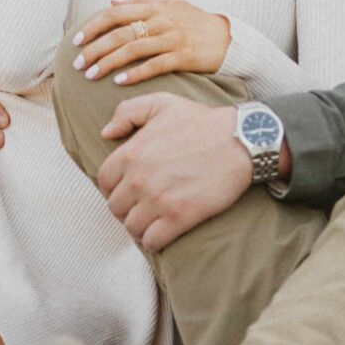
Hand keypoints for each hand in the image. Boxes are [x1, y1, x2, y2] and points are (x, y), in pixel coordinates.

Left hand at [72, 0, 230, 85]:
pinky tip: (119, 82)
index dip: (94, 26)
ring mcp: (173, 38)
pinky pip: (154, 66)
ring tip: (91, 75)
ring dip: (108, 63)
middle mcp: (162, 20)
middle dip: (95, 48)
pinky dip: (135, 73)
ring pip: (133, 50)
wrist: (227, 39)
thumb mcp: (171, 1)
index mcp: (155, 5)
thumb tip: (112, 0)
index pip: (116, 13)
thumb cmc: (194, 20)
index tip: (76, 39)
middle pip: (120, 33)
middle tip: (78, 63)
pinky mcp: (183, 57)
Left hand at [96, 94, 253, 251]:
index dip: (113, 187)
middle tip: (141, 205)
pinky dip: (153, 241)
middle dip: (126, 207)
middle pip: (116, 207)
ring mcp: (158, 200)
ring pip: (132, 227)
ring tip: (151, 220)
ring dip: (139, 226)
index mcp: (132, 153)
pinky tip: (162, 232)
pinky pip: (152, 241)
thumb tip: (105, 133)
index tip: (127, 189)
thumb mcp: (161, 103)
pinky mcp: (179, 217)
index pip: (104, 181)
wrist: (240, 141)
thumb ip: (127, 112)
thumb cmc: (201, 122)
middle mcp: (140, 179)